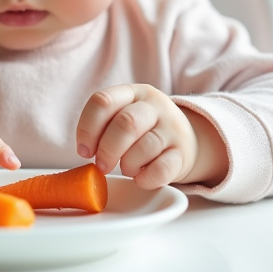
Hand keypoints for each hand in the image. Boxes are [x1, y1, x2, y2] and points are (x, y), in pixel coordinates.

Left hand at [75, 84, 226, 189]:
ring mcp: (172, 128)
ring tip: (128, 168)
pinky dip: (145, 179)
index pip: (103, 101)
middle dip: (107, 149)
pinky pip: (161, 169)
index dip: (87, 128)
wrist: (188, 141)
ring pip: (144, 147)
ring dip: (128, 165)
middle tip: (102, 166)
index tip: (84, 151)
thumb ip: (105, 126)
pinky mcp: (182, 154)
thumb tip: (85, 150)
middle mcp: (155, 106)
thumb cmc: (145, 131)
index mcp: (134, 92)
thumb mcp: (125, 115)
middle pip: (125, 123)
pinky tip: (141, 178)